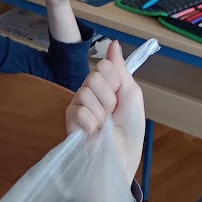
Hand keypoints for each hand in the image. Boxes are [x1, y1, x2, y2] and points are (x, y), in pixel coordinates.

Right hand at [66, 41, 145, 183]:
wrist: (123, 158)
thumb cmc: (130, 131)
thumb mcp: (132, 95)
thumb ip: (120, 69)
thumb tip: (113, 43)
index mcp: (105, 86)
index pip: (102, 66)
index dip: (114, 80)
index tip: (120, 96)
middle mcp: (89, 94)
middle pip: (93, 76)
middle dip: (108, 97)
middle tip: (112, 114)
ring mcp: (78, 108)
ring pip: (85, 92)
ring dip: (101, 112)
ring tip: (103, 126)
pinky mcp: (70, 123)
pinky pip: (78, 110)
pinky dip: (91, 123)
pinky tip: (94, 133)